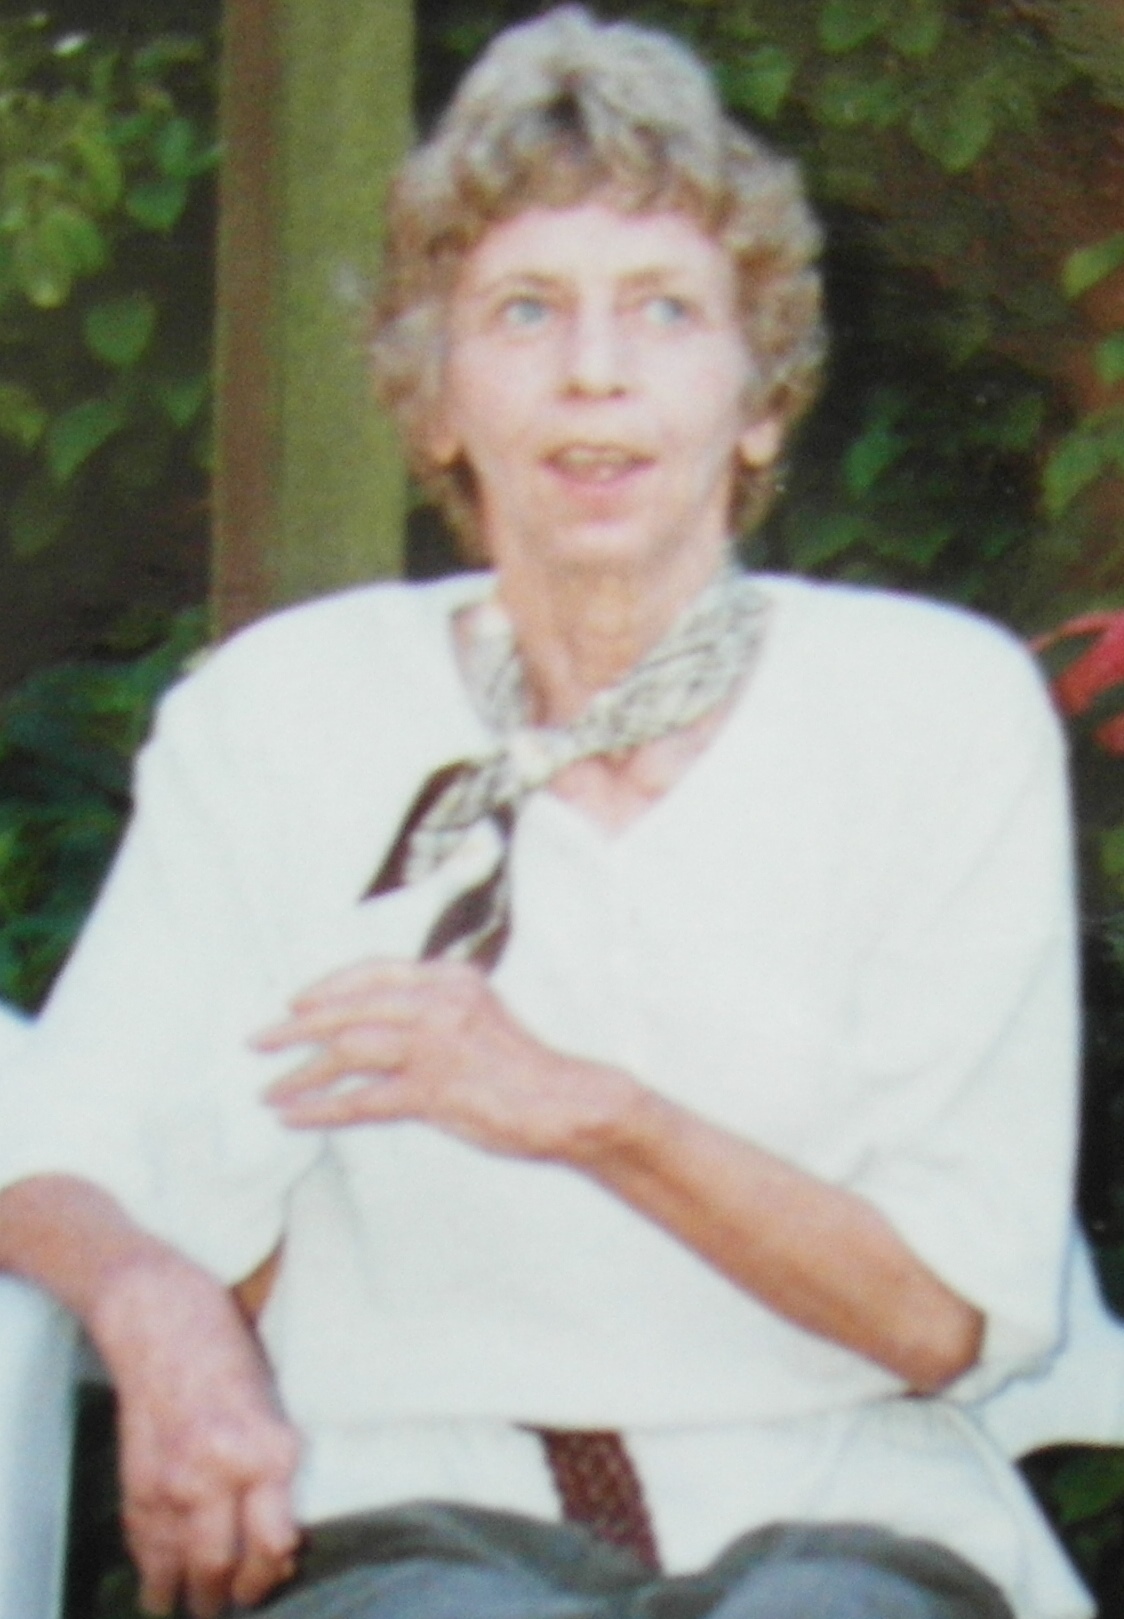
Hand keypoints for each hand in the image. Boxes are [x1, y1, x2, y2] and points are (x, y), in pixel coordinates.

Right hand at [92, 1255, 300, 1617]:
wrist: (162, 1318)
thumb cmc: (228, 1350)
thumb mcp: (273, 1403)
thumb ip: (276, 1464)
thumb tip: (284, 1529)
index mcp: (269, 1449)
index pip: (276, 1541)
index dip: (277, 1566)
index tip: (280, 1567)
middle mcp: (221, 1472)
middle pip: (227, 1566)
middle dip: (235, 1592)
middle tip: (241, 1598)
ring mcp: (172, 1481)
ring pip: (181, 1568)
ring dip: (191, 1593)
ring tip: (202, 1603)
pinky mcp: (137, 1481)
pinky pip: (146, 1546)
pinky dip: (154, 1570)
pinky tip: (162, 1584)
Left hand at [256, 958, 639, 1160]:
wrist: (565, 1102)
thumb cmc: (520, 1067)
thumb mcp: (477, 1016)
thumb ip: (431, 1011)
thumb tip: (374, 1024)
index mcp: (449, 978)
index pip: (373, 970)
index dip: (329, 986)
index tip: (297, 1001)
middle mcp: (439, 1002)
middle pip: (350, 1007)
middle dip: (296, 1026)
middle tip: (258, 1041)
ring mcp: (436, 1045)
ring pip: (349, 1050)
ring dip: (301, 1072)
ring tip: (269, 1090)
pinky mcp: (435, 1090)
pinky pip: (362, 1100)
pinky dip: (322, 1108)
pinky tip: (296, 1116)